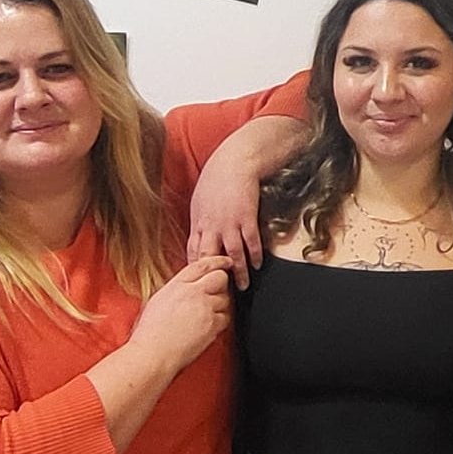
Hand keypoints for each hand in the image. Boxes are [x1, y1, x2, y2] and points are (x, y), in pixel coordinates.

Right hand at [128, 256, 233, 372]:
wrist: (154, 354)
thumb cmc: (150, 333)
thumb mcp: (158, 301)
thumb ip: (177, 290)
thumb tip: (190, 287)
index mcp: (177, 285)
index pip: (203, 265)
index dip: (217, 261)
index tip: (225, 262)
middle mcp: (193, 293)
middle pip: (220, 278)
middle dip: (220, 284)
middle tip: (214, 294)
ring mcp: (205, 309)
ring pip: (225, 299)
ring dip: (220, 304)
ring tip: (204, 316)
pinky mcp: (213, 325)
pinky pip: (226, 317)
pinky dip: (220, 321)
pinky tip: (207, 326)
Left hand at [188, 165, 265, 289]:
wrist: (234, 162)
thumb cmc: (217, 178)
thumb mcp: (200, 200)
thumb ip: (201, 220)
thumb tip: (201, 235)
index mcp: (198, 222)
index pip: (194, 252)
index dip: (198, 269)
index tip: (201, 282)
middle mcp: (211, 226)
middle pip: (210, 258)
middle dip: (215, 276)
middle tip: (220, 291)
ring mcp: (229, 223)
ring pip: (232, 254)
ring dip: (238, 272)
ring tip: (243, 286)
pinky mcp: (246, 218)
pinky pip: (250, 242)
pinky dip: (254, 255)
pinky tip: (258, 264)